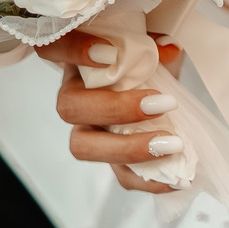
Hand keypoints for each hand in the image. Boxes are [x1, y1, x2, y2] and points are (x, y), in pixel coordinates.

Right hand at [46, 30, 186, 194]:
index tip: (109, 54)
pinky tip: (174, 178)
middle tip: (161, 105)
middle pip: (69, 107)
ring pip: (84, 146)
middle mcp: (74, 96)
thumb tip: (169, 50)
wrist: (156, 91)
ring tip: (170, 144)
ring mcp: (86, 130)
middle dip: (116, 109)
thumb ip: (156, 47)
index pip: (54, 49)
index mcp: (79, 61)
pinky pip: (117, 174)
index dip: (72, 51)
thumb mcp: (150, 48)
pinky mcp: (110, 157)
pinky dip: (146, 180)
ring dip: (129, 148)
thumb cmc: (143, 62)